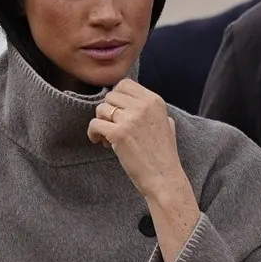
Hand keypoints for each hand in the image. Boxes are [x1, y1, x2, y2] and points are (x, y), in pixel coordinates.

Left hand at [88, 79, 185, 200]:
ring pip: (101, 109)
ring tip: (109, 138)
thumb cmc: (163, 154)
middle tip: (113, 127)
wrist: (163, 177)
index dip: (116, 98)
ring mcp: (130, 119)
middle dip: (108, 111)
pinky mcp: (118, 134)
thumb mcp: (166, 123)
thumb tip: (134, 100)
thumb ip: (152, 109)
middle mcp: (143, 106)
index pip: (124, 84)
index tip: (117, 112)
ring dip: (101, 122)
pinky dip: (93, 133)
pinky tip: (100, 142)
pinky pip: (94, 124)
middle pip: (110, 96)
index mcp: (154, 100)